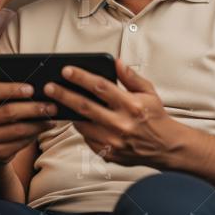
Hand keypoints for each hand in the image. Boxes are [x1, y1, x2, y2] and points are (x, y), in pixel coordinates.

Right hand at [0, 82, 56, 166]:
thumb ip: (8, 95)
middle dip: (33, 108)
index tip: (32, 89)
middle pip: (8, 111)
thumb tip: (37, 90)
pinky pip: (19, 143)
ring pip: (17, 129)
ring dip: (38, 124)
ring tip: (51, 119)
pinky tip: (41, 130)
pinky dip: (33, 136)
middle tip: (51, 107)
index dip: (12, 89)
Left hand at [43, 59, 184, 168]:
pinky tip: (77, 119)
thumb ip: (131, 77)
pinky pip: (87, 138)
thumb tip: (116, 62)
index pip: (100, 87)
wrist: (166, 147)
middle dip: (64, 95)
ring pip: (82, 124)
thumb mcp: (148, 92)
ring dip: (68, 113)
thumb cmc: (155, 116)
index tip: (66, 70)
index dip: (81, 77)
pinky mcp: (109, 153)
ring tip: (57, 103)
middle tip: (48, 87)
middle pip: (85, 106)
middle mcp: (121, 124)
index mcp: (131, 105)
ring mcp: (113, 141)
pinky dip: (81, 128)